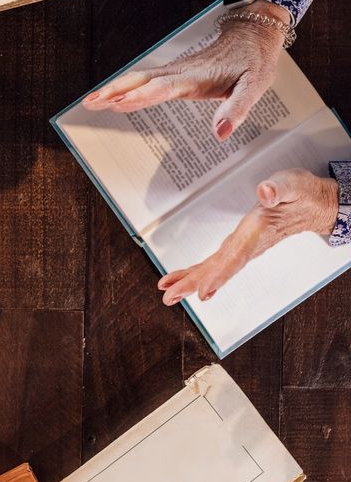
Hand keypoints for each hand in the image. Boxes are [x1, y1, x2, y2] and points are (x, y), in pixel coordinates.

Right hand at [84, 4, 290, 140]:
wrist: (253, 33)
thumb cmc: (254, 60)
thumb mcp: (254, 85)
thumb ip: (237, 109)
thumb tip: (220, 134)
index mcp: (197, 77)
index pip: (164, 88)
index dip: (142, 96)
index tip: (120, 103)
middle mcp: (180, 73)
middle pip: (141, 81)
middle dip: (115, 91)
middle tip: (92, 102)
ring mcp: (175, 72)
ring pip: (139, 79)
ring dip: (114, 89)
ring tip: (91, 101)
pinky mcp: (175, 73)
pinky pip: (145, 80)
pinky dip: (125, 87)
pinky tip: (113, 96)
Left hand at [159, 168, 338, 303]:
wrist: (313, 206)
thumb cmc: (301, 195)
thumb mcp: (291, 185)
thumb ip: (278, 189)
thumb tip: (265, 192)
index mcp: (258, 232)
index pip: (236, 257)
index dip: (219, 275)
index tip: (203, 291)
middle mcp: (249, 246)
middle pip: (219, 269)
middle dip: (193, 284)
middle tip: (169, 297)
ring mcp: (243, 249)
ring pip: (214, 270)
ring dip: (190, 282)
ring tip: (168, 294)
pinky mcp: (239, 247)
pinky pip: (216, 264)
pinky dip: (198, 273)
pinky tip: (183, 282)